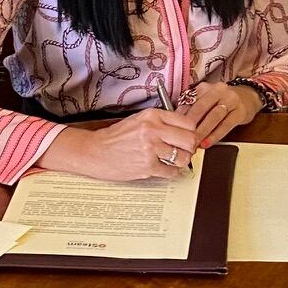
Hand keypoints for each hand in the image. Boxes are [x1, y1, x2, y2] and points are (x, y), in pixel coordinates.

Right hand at [40, 109, 198, 180]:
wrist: (96, 151)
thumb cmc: (117, 136)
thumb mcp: (140, 119)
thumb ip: (161, 121)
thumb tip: (185, 128)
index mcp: (153, 115)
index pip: (187, 122)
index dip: (191, 131)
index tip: (188, 136)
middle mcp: (153, 130)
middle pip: (190, 140)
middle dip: (190, 147)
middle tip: (185, 150)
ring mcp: (151, 149)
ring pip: (183, 158)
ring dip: (181, 161)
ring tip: (172, 159)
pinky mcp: (147, 167)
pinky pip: (171, 172)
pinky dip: (170, 172)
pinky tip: (161, 167)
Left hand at [180, 81, 262, 148]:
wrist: (248, 97)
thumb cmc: (223, 101)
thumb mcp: (207, 101)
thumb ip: (193, 109)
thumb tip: (176, 124)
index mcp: (206, 87)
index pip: (190, 101)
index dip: (181, 117)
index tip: (174, 130)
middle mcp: (218, 90)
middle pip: (201, 107)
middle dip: (191, 125)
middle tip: (182, 139)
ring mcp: (231, 100)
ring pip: (214, 116)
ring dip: (203, 131)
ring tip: (194, 143)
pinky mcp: (240, 111)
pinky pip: (226, 125)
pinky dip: (215, 135)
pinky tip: (207, 143)